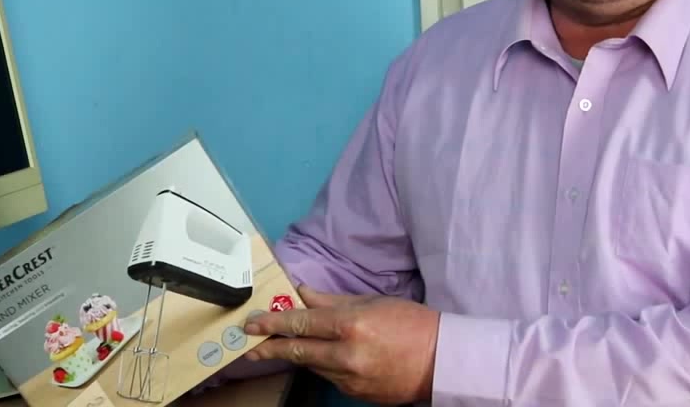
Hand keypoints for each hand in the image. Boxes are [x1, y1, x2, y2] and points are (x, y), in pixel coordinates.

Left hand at [242, 285, 439, 404]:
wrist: (441, 361)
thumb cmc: (411, 323)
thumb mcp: (372, 302)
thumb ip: (333, 300)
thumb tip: (303, 293)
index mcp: (352, 324)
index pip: (302, 322)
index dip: (273, 323)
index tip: (252, 323)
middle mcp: (347, 354)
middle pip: (298, 351)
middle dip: (270, 347)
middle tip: (248, 346)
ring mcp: (350, 379)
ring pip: (312, 366)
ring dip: (299, 355)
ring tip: (283, 347)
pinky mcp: (356, 395)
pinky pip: (330, 378)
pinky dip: (324, 366)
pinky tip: (325, 357)